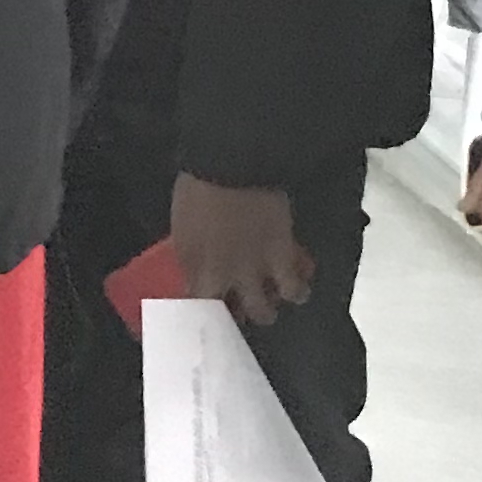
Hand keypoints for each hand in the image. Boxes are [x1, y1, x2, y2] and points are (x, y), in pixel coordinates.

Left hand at [170, 175, 313, 326]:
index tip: (210, 310)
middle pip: (231, 317)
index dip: (204, 313)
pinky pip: (295, 290)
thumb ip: (190, 252)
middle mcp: (222, 276)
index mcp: (193, 265)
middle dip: (236, 315)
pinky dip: (298, 290)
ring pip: (265, 312)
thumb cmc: (199, 187)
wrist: (231, 164)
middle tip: (241, 305)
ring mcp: (253, 271)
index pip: (196, 306)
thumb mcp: (182, 225)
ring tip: (269, 297)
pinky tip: (297, 285)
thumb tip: (195, 269)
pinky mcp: (281, 259)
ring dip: (267, 307)